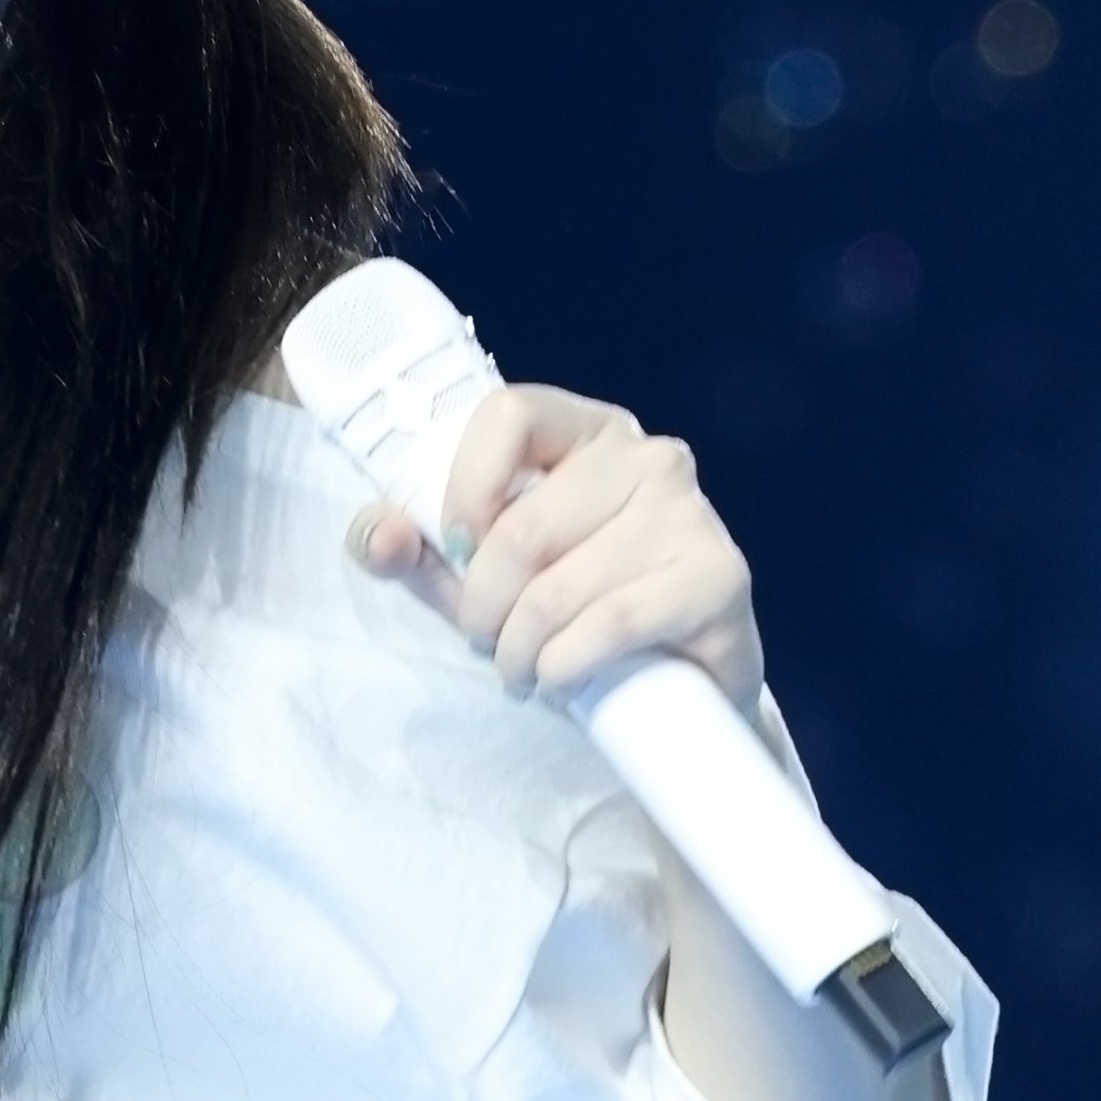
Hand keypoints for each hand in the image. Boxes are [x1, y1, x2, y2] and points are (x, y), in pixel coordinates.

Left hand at [344, 382, 763, 710]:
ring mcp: (691, 514)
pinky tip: (560, 680)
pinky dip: (565, 665)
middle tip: (484, 641)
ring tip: (521, 669)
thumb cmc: (573, 612)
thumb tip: (381, 536)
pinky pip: (612, 623)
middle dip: (483, 604)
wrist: (679, 687)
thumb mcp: (479, 576)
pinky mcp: (719, 578)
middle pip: (525, 524)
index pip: (508, 413)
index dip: (464, 486)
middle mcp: (647, 456)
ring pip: (562, 587)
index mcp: (586, 431)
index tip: (456, 551)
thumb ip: (418, 550)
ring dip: (520, 648)